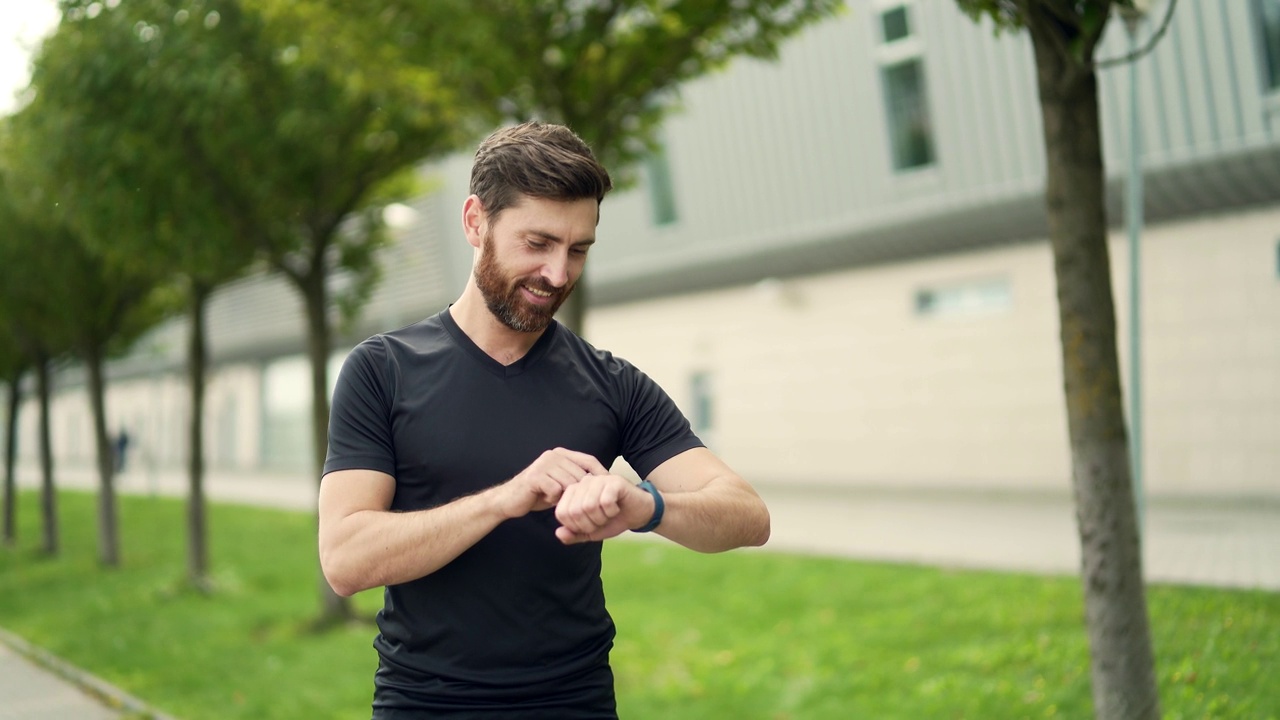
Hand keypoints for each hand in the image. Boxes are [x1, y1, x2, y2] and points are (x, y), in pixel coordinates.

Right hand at [493, 448, 607, 519]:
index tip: (610, 486)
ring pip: (570, 484)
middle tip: (575, 503)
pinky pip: (556, 490)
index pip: (589, 460)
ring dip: (566, 497)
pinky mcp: (536, 476)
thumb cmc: (538, 493)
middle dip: (581, 492)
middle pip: (581, 475)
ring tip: (556, 500)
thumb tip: (603, 481)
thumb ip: (576, 478)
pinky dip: (553, 500)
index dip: (601, 473)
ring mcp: (544, 464)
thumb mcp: (560, 483)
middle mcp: (553, 455)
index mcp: (561, 454)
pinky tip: (546, 499)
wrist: (510, 500)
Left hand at [554, 474, 654, 544]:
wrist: (637, 514)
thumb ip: (573, 534)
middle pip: (575, 510)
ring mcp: (599, 480)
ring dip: (601, 518)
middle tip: (601, 521)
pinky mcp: (614, 481)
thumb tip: (558, 533)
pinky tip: (616, 508)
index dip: (575, 526)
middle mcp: (584, 482)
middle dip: (589, 524)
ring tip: (608, 515)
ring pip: (589, 506)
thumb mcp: (590, 532)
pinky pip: (605, 502)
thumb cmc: (612, 520)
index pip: (562, 513)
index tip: (590, 525)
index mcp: (573, 492)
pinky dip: (611, 512)